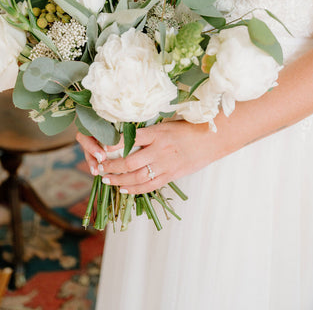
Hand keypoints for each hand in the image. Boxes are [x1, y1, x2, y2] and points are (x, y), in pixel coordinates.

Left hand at [76, 120, 214, 193]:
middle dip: (112, 166)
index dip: (113, 145)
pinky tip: (124, 189)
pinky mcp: (171, 175)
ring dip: (119, 180)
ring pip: (137, 177)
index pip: (130, 139)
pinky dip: (135, 189)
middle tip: (99, 167)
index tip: (101, 148)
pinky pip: (150, 185)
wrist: (212, 139)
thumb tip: (127, 136)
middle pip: (129, 162)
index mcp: (158, 133)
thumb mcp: (167, 124)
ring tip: (107, 180)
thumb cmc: (188, 128)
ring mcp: (166, 165)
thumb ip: (149, 132)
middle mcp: (160, 149)